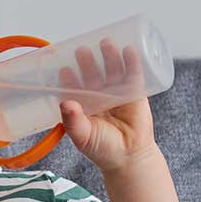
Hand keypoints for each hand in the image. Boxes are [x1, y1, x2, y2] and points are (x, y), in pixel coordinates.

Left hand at [56, 40, 156, 171]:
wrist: (129, 158)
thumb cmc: (103, 149)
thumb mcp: (83, 136)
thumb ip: (73, 121)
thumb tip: (64, 103)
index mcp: (83, 104)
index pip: (74, 87)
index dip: (69, 77)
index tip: (64, 69)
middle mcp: (99, 95)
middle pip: (93, 74)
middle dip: (88, 62)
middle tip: (82, 50)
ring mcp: (117, 92)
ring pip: (113, 70)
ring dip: (110, 55)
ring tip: (106, 43)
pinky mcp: (136, 92)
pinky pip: (134, 74)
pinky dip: (132, 62)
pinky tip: (129, 51)